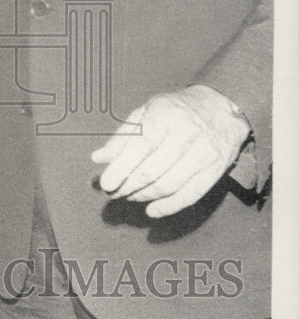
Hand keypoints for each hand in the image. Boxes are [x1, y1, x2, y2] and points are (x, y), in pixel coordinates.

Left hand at [91, 85, 250, 217]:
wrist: (222, 108)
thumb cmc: (176, 110)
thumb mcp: (146, 112)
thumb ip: (123, 136)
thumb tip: (98, 158)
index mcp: (165, 115)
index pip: (141, 146)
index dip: (121, 168)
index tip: (106, 183)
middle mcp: (186, 134)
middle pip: (152, 170)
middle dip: (128, 186)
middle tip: (113, 193)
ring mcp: (203, 153)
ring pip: (169, 185)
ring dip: (144, 196)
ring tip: (129, 196)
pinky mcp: (215, 170)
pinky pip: (190, 195)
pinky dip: (169, 207)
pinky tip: (152, 210)